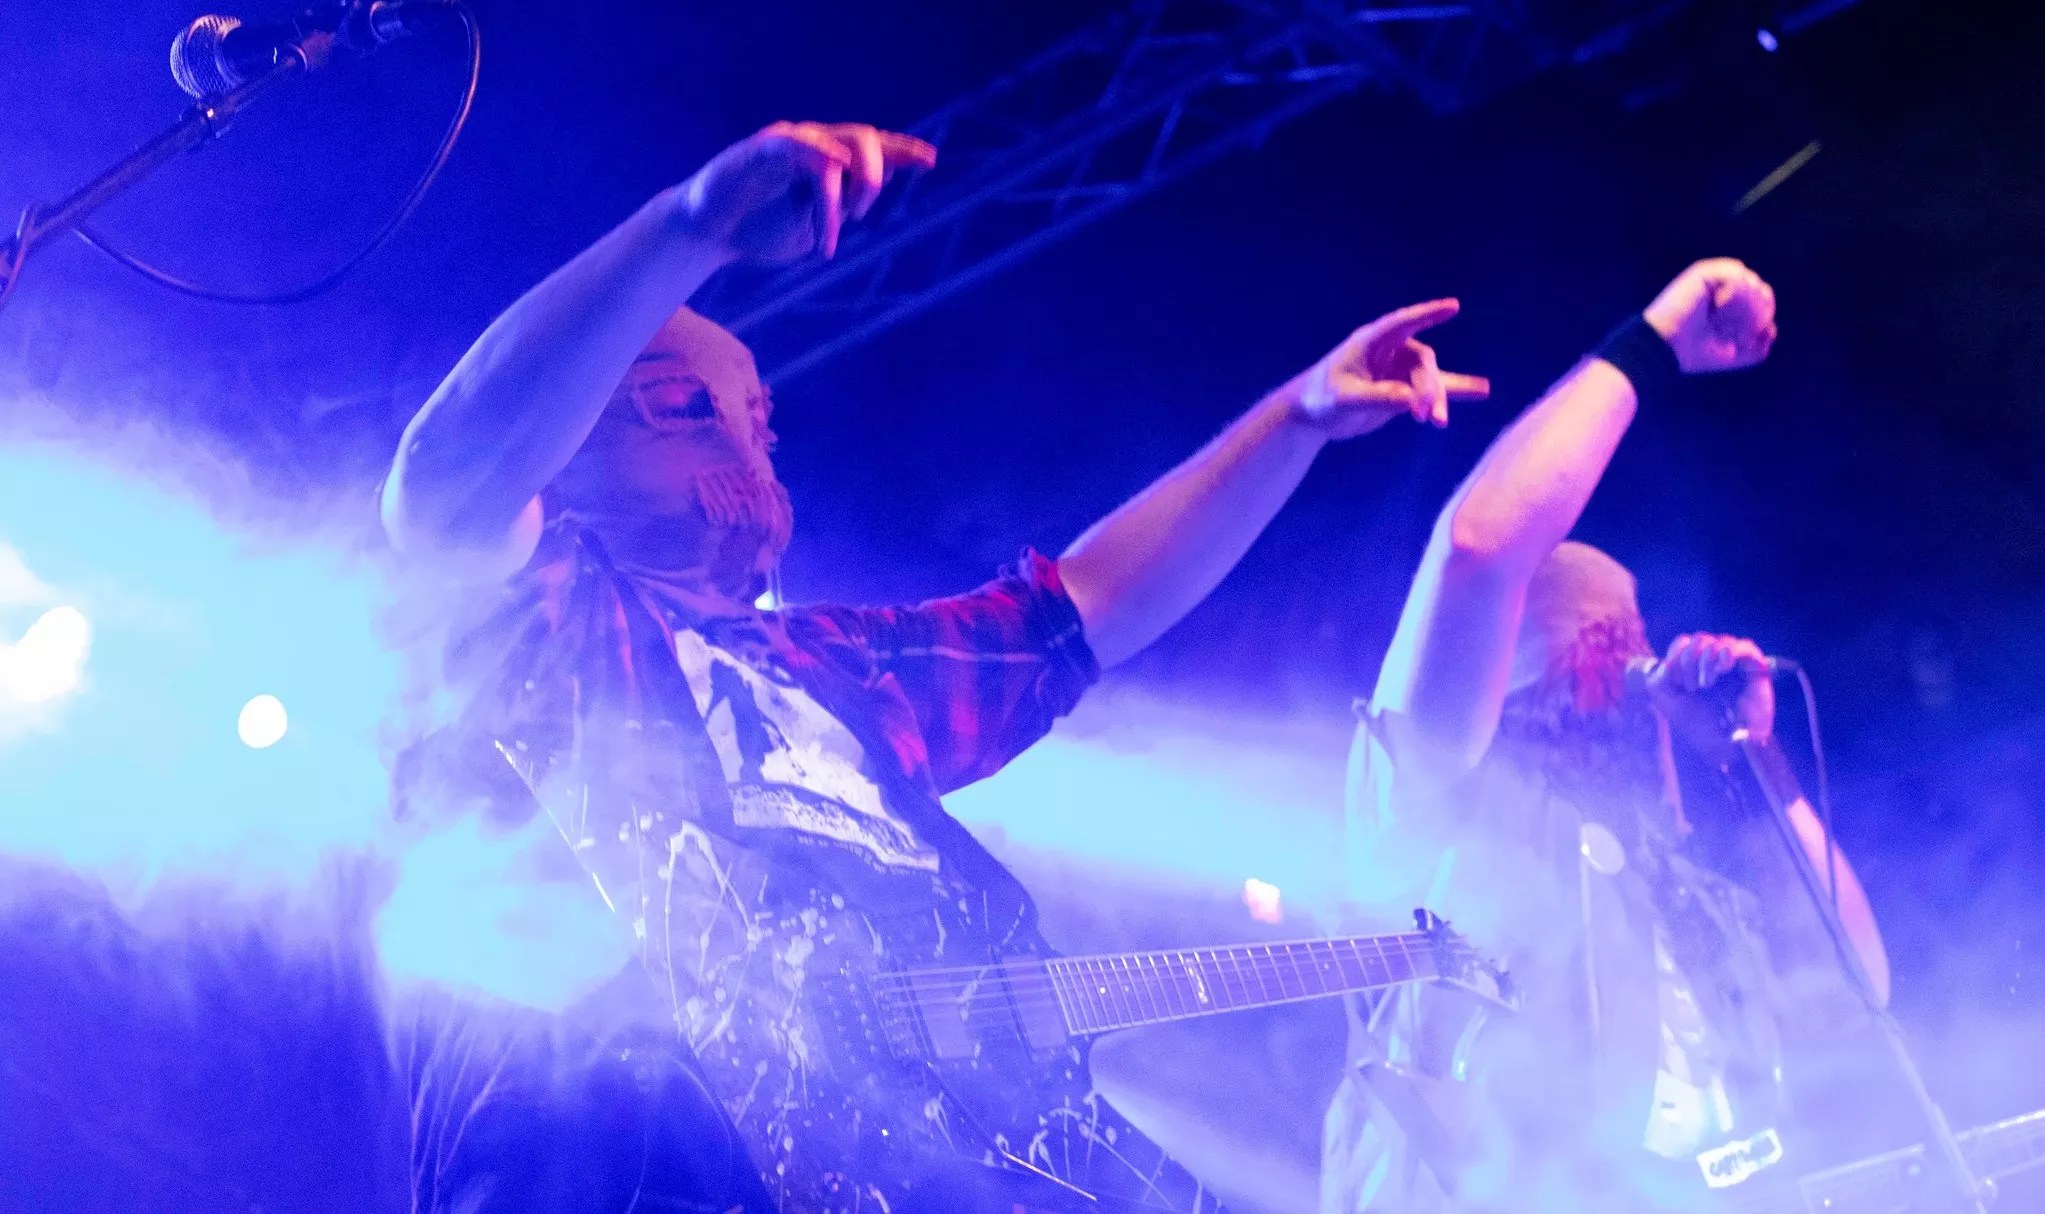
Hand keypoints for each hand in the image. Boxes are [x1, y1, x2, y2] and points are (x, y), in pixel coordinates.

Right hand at [674, 122, 937, 266]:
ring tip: (848, 217)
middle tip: (862, 213)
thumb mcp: (810, 228)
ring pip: (835, 144)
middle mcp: (811, 148)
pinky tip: (835, 166)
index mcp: (827, 165)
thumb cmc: (757, 232)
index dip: (901, 152)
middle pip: (861, 139)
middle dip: (875, 172)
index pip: (872, 150)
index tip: (930, 160)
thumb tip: (874, 185)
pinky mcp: (758, 151)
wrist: (705, 237)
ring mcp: (786, 146)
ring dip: (849, 180)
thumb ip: (840, 209)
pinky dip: (818, 154)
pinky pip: (794, 144)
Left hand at [1295, 299, 1490, 438]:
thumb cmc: (1323, 399)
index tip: (1453, 306)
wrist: (1315, 414)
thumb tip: (1411, 402)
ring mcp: (1400, 370)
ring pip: (1430, 381)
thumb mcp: (1345, 400)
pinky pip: (1433, 390)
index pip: (1404, 323)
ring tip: (1440, 423)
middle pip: (1422, 365)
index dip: (1428, 314)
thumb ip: (1378, 398)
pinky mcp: (1405, 389)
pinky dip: (1456, 392)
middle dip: (1427, 390)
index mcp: (1372, 342)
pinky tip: (1483, 390)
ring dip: (1437, 400)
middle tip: (1425, 416)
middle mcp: (1391, 351)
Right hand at [1642, 258, 1777, 372]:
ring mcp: (1714, 277)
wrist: (1667, 350)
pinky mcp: (1703, 272)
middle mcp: (1725, 286)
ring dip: (1741, 307)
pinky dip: (1732, 295)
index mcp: (1733, 302)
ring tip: (1721, 320)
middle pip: (1761, 290)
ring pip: (1751, 283)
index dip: (1762, 319)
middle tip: (1732, 330)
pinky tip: (1716, 307)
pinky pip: (1736, 276)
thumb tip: (1770, 326)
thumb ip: (1762, 342)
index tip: (1742, 338)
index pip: (1765, 300)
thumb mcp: (1739, 355)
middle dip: (1753, 314)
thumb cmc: (1697, 353)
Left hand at [1645, 632, 1775, 760]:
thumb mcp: (1667, 702)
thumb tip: (1667, 663)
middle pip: (1699, 639)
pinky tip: (1723, 668)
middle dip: (1689, 660)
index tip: (1677, 682)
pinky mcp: (1754, 667)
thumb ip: (1657, 680)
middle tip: (1691, 687)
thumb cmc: (1698, 724)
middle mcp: (1714, 661)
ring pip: (1717, 641)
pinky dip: (1728, 653)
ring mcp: (1734, 663)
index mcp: (1694, 665)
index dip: (1676, 655)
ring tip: (1705, 684)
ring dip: (1706, 660)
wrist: (1724, 744)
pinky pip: (1742, 646)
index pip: (1683, 643)